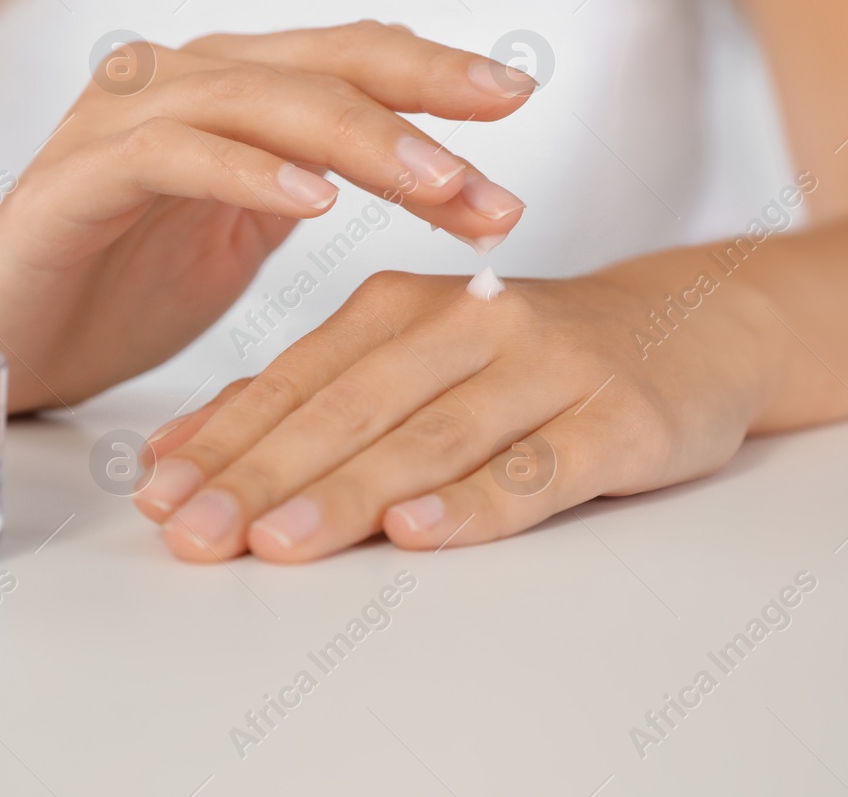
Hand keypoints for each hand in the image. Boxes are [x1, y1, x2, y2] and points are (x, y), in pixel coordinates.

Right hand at [0, 21, 535, 410]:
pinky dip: (249, 172)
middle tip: (502, 148)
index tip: (516, 99)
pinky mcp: (77, 176)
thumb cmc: (117, 286)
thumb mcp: (240, 233)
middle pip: (321, 65)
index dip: (433, 73)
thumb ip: (308, 181)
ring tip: (440, 183)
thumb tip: (422, 170)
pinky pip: (173, 155)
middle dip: (422, 103)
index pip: (348, 61)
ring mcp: (123, 120)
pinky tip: (315, 200)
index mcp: (227, 93)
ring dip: (359, 140)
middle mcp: (179, 83)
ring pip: (259, 100)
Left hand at [133, 258, 771, 561]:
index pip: (297, 380)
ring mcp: (546, 367)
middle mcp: (469, 323)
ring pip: (432, 436)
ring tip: (278, 541)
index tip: (159, 499)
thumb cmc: (528, 355)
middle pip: (351, 407)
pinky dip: (477, 500)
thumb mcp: (412, 356)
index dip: (225, 441)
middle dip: (264, 474)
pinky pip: (539, 466)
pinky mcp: (616, 416)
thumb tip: (181, 450)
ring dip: (349, 491)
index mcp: (403, 305)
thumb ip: (305, 399)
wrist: (689, 325)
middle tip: (196, 532)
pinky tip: (419, 530)